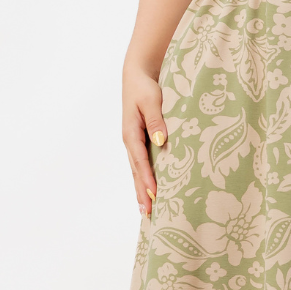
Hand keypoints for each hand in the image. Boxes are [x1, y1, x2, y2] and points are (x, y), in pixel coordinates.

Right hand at [123, 64, 167, 215]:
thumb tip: (161, 142)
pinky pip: (141, 165)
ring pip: (137, 172)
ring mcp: (133, 143)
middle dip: (142, 193)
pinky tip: (149, 191)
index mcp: (131, 133)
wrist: (137, 75)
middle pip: (136, 173)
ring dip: (142, 190)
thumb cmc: (145, 86)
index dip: (147, 180)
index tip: (155, 195)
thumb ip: (156, 120)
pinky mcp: (139, 141)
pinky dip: (144, 179)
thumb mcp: (152, 99)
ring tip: (146, 211)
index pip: (140, 162)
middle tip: (148, 214)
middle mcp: (130, 142)